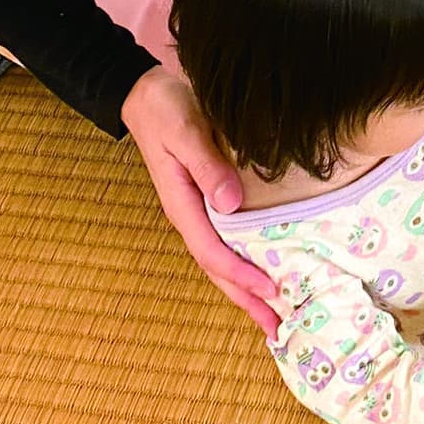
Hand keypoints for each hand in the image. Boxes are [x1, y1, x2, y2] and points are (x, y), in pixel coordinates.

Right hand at [125, 69, 279, 338]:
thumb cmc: (166, 109)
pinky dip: (245, 262)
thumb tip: (231, 204)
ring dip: (246, 289)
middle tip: (277, 330)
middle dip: (245, 300)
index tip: (272, 291)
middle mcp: (190, 215)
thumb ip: (207, 165)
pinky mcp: (208, 200)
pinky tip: (264, 270)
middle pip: (217, 269)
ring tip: (274, 315)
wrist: (147, 92)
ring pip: (222, 260)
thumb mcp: (185, 132)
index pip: (213, 252)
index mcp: (182, 205)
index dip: (242, 275)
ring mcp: (198, 211)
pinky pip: (228, 241)